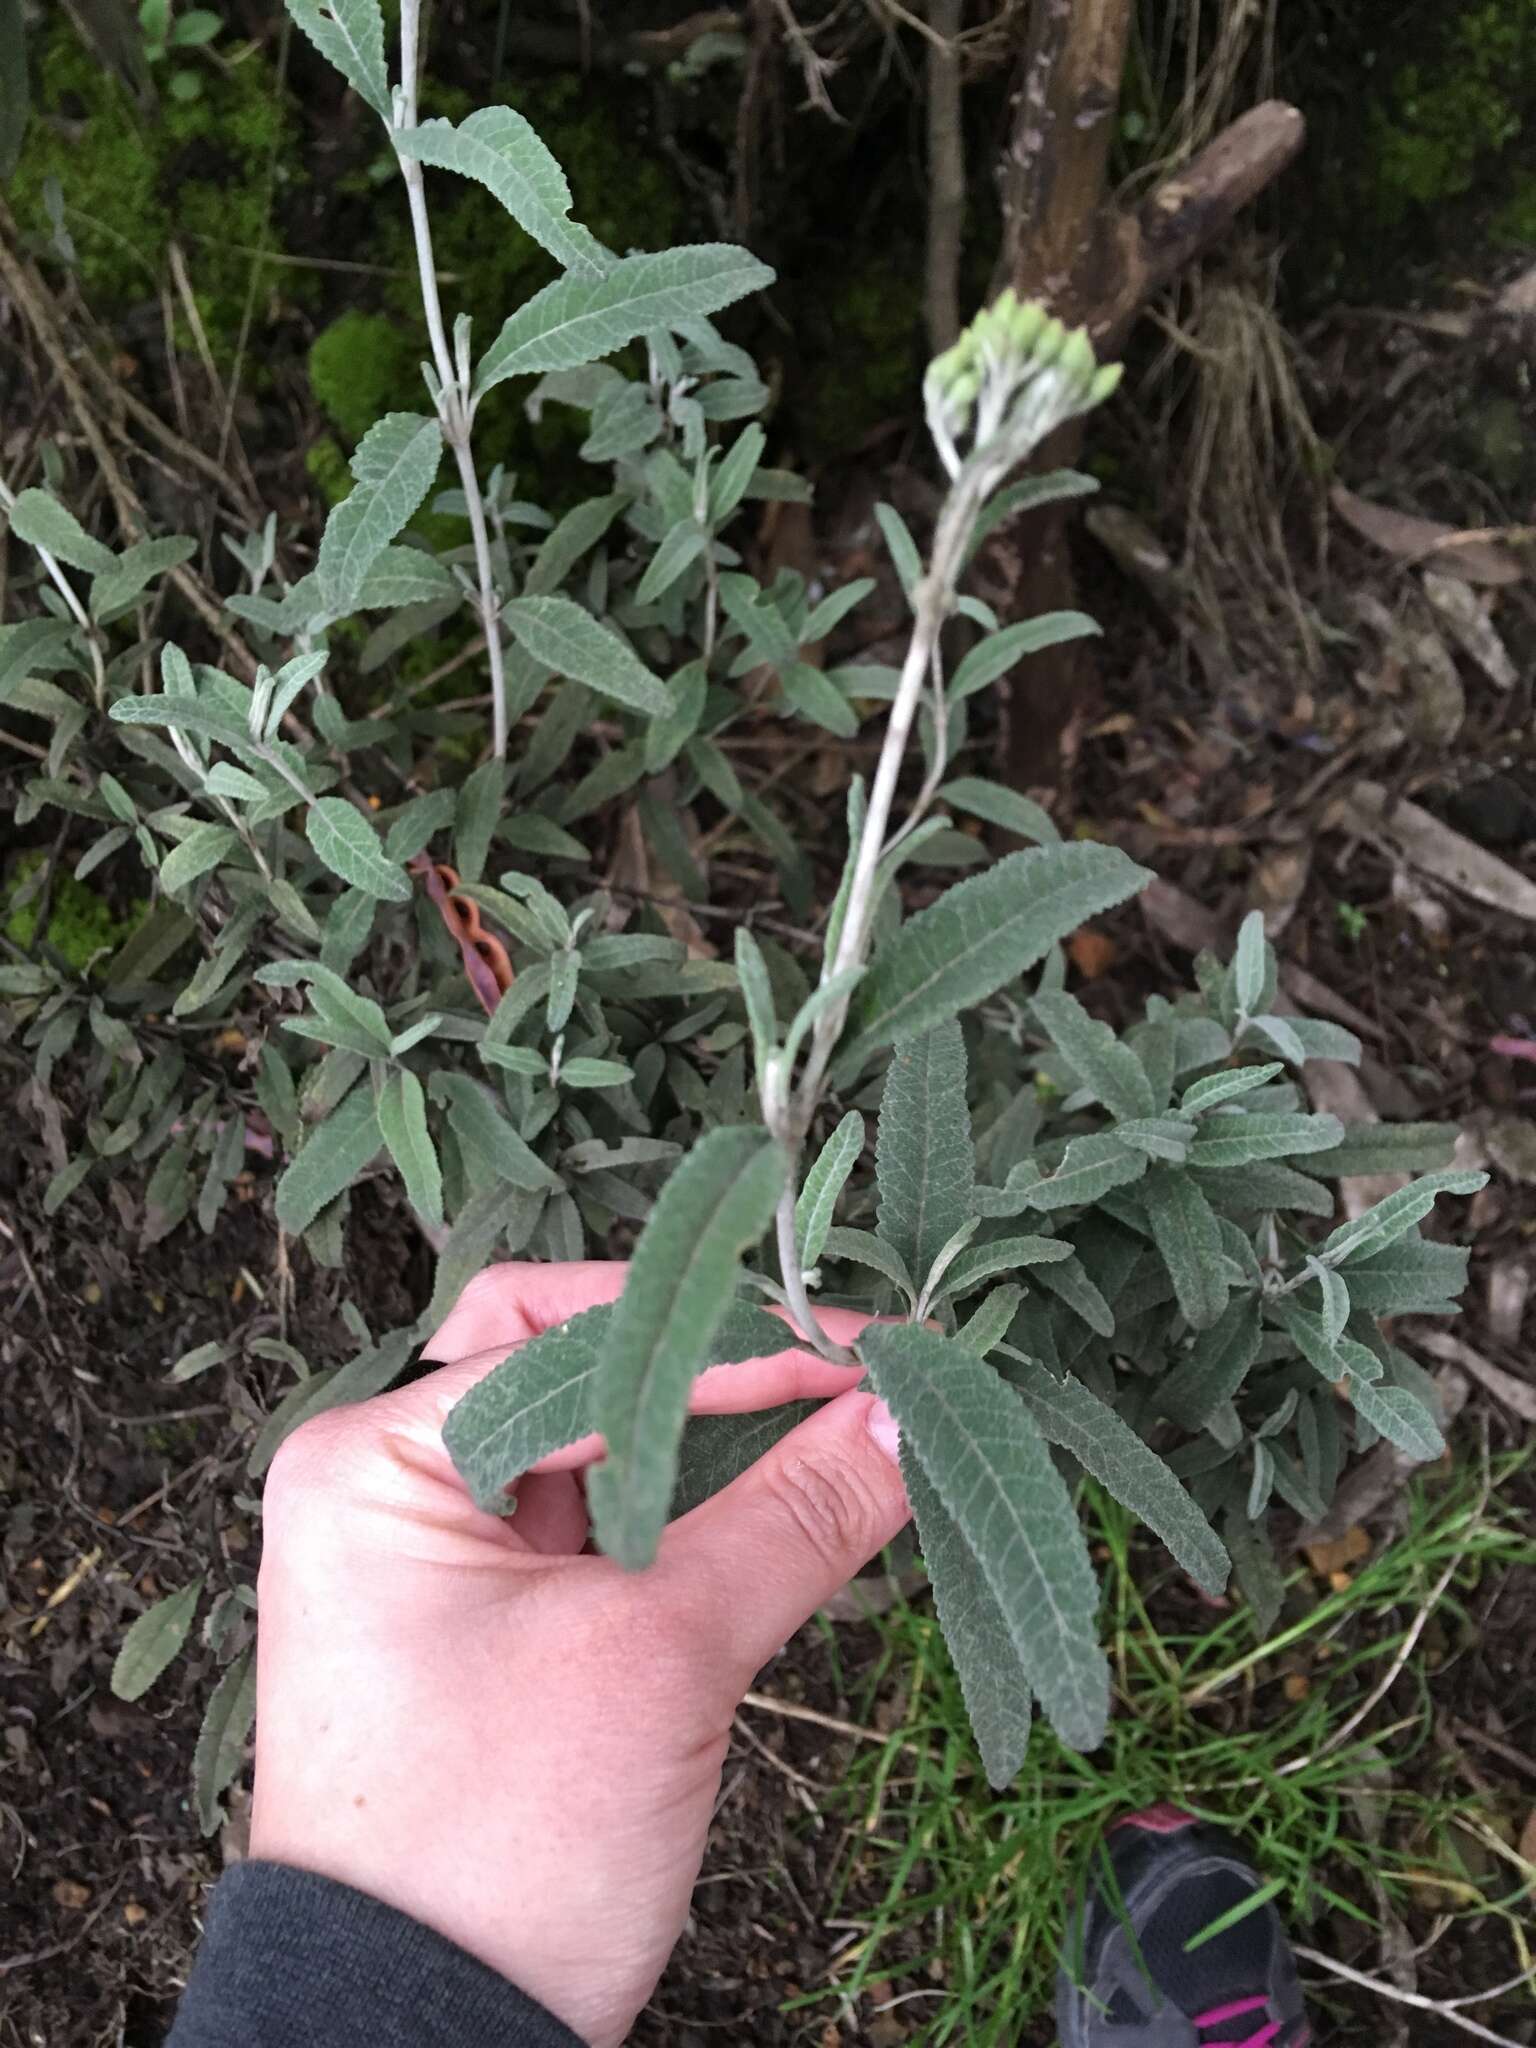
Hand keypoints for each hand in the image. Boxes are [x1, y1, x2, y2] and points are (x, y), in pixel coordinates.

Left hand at [249, 1262, 907, 2047]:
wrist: (421, 2043)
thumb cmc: (498, 1852)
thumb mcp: (662, 1658)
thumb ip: (793, 1518)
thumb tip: (902, 1418)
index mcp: (376, 1460)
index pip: (582, 1344)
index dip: (735, 1339)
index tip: (865, 1348)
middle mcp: (387, 1481)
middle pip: (571, 1357)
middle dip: (705, 1355)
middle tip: (834, 1359)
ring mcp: (430, 1549)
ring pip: (590, 1435)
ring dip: (704, 1425)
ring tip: (824, 1413)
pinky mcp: (483, 1612)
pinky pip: (593, 1513)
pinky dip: (683, 1498)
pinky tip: (773, 1490)